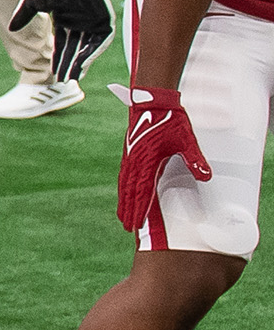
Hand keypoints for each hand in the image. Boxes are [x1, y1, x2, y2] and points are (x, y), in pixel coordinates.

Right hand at [9, 0, 114, 81]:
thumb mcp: (32, 4)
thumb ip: (23, 16)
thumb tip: (11, 29)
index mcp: (65, 17)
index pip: (62, 43)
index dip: (57, 57)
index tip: (53, 72)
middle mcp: (80, 21)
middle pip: (74, 48)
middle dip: (68, 64)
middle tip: (62, 79)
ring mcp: (93, 21)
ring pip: (87, 48)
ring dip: (80, 62)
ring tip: (72, 76)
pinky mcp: (104, 20)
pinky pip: (100, 42)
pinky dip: (92, 53)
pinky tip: (83, 64)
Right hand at [109, 85, 212, 230]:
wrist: (153, 102)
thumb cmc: (170, 120)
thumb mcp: (187, 139)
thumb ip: (195, 159)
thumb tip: (205, 177)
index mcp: (146, 161)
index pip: (142, 191)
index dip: (139, 209)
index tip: (136, 224)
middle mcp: (134, 161)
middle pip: (129, 191)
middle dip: (128, 210)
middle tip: (127, 227)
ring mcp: (130, 157)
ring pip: (124, 184)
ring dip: (123, 201)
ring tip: (123, 215)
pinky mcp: (130, 153)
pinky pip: (124, 176)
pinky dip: (123, 188)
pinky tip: (125, 193)